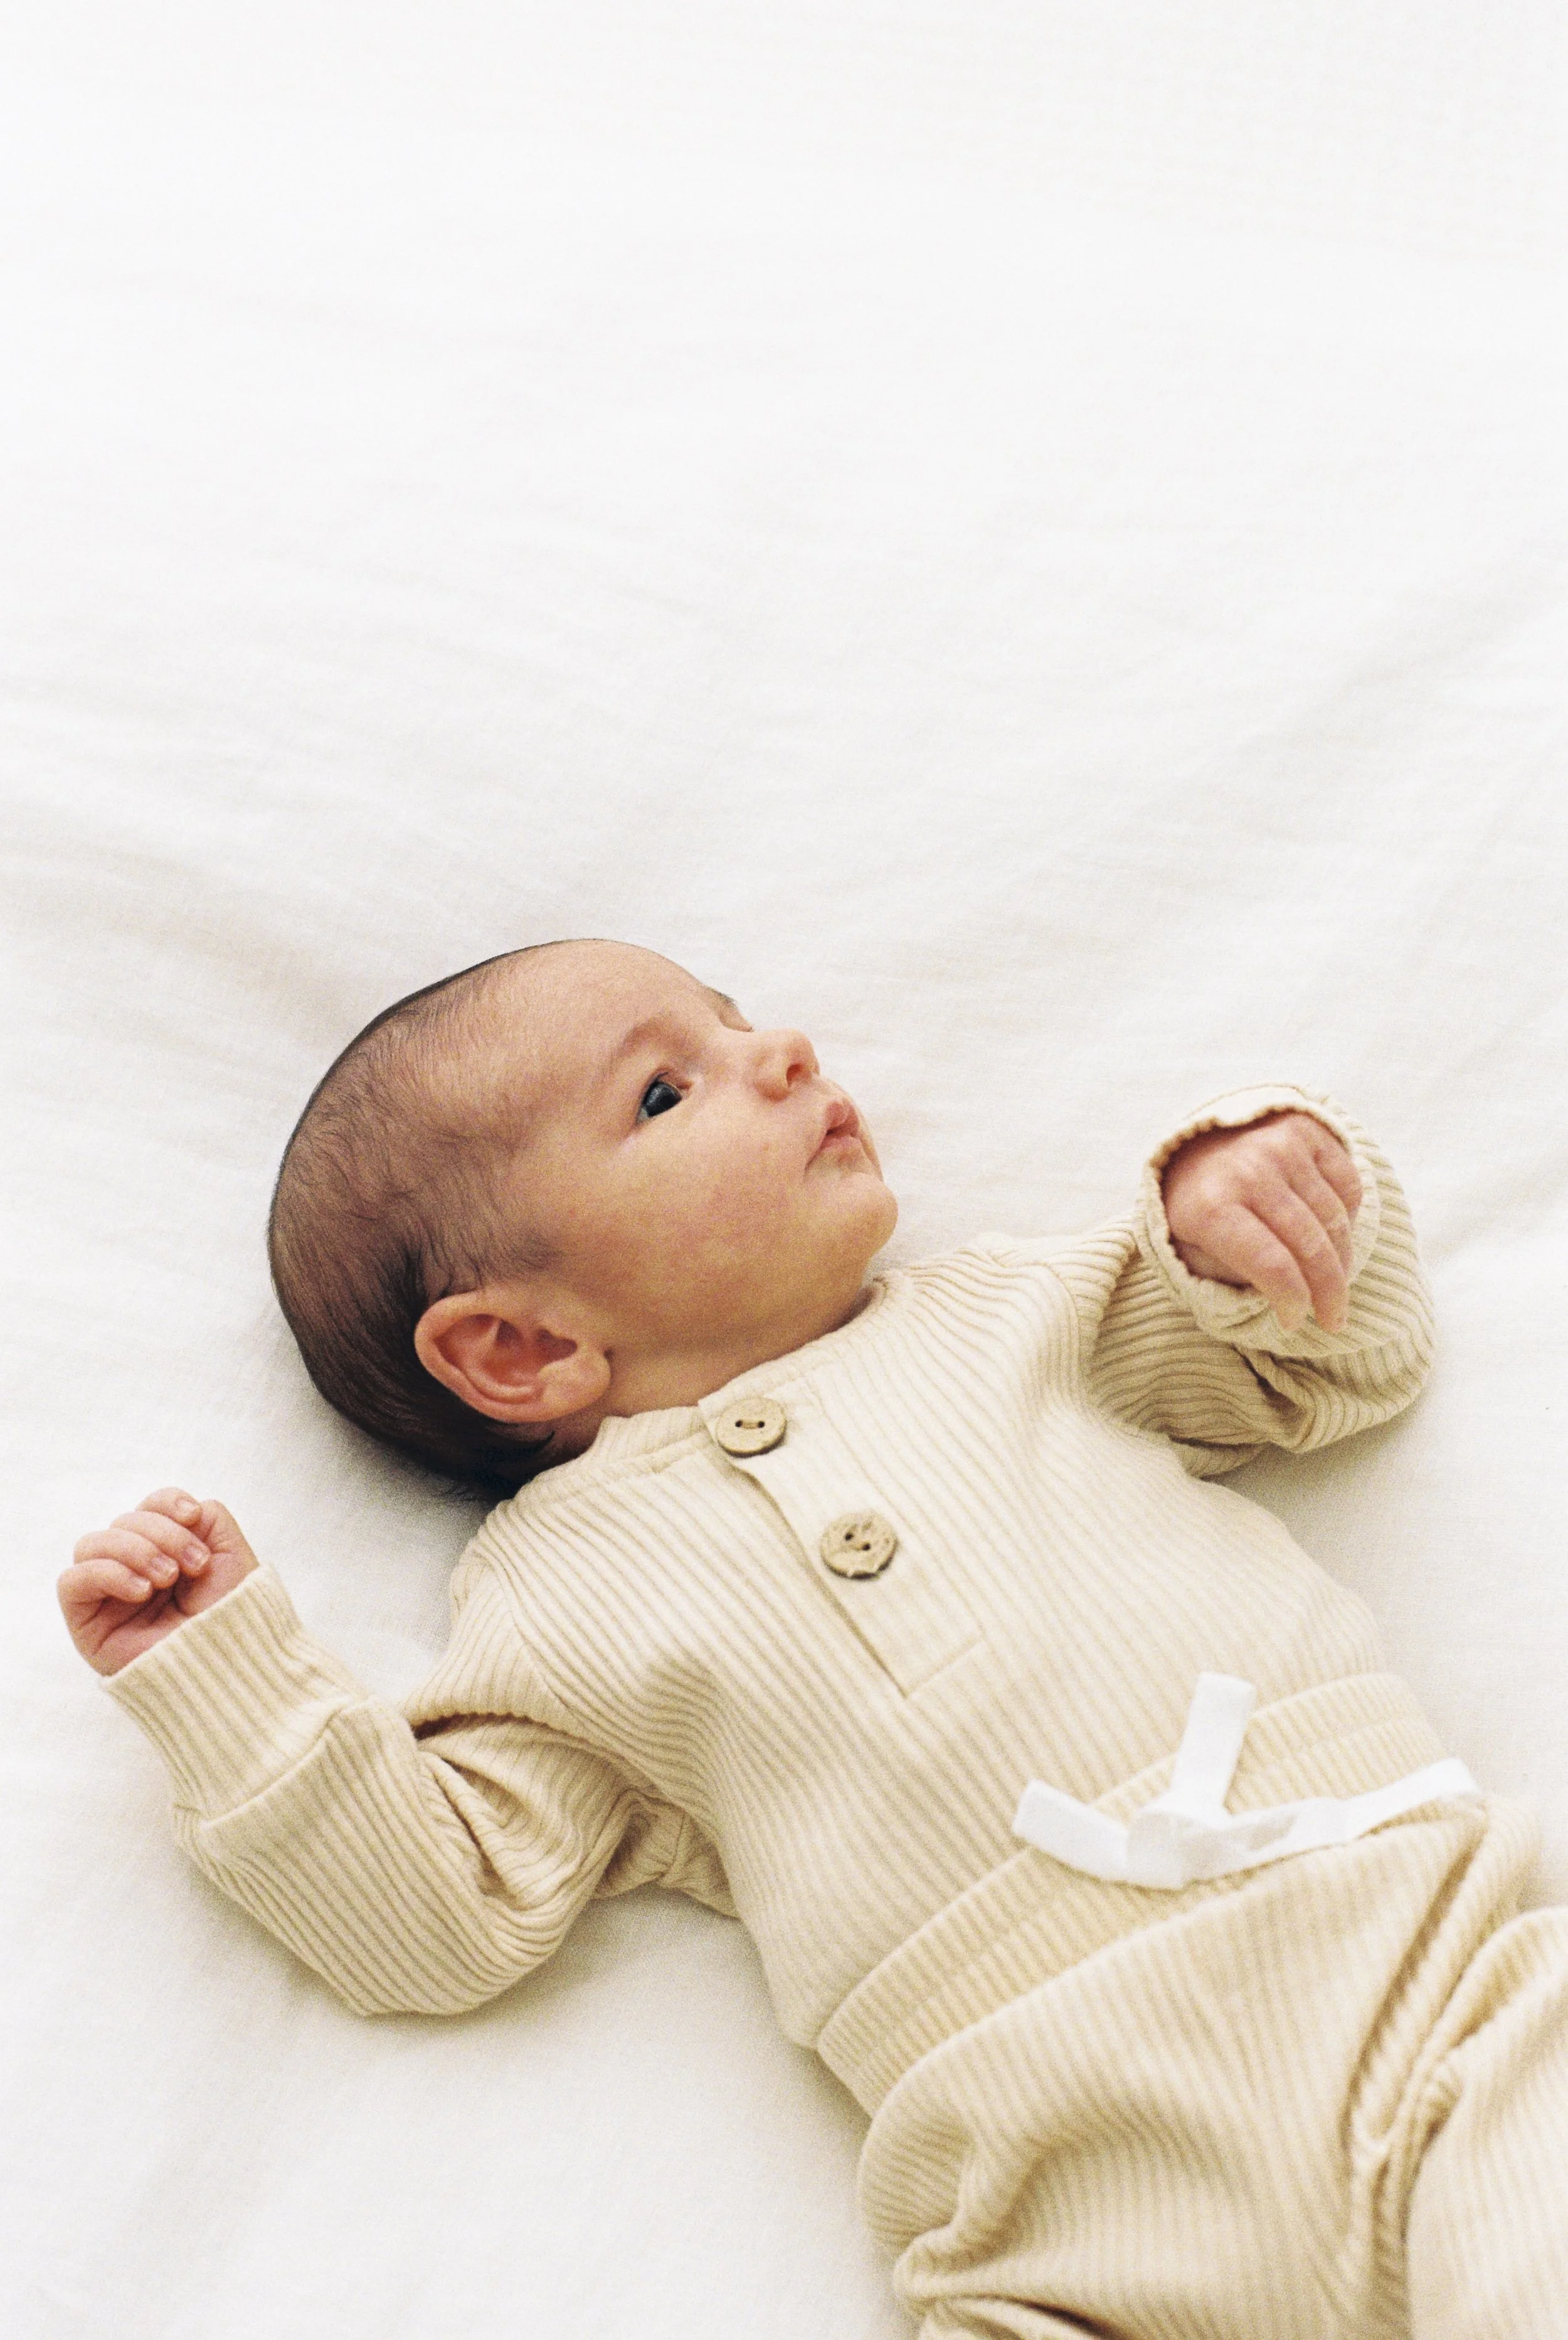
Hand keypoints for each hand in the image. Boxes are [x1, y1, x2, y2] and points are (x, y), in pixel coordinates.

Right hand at [60, 1489, 259, 1676]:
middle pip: (123, 1522)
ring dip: (135, 1550)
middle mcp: (134, 1569)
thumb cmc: (234, 1615)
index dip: (167, 1502)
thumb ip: (209, 1518)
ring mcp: (108, 1595)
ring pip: (92, 1543)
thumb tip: (180, 1509)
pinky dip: (106, 1573)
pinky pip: (72, 1580)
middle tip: (192, 1565)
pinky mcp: (87, 1622)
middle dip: (162, 1534)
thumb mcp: (231, 1555)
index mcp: (166, 1551)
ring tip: (166, 1579)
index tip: (195, 1516)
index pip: (149, 1507)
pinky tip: (141, 1591)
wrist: (230, 1664)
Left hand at [1161, 1111, 1361, 1333]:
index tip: (1295, 1322)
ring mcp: (1280, 1146)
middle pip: (1311, 1247)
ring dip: (1342, 1261)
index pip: (1272, 1266)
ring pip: (1335, 1219)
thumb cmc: (1195, 1207)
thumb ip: (1234, 1276)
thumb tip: (1291, 1301)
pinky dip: (1348, 1216)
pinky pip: (1349, 1185)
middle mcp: (1248, 1172)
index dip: (1293, 1301)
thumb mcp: (1191, 1248)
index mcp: (1211, 1209)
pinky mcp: (1307, 1130)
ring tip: (1335, 1284)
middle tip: (1334, 1319)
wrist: (1193, 1142)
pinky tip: (1335, 1235)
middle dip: (1329, 1293)